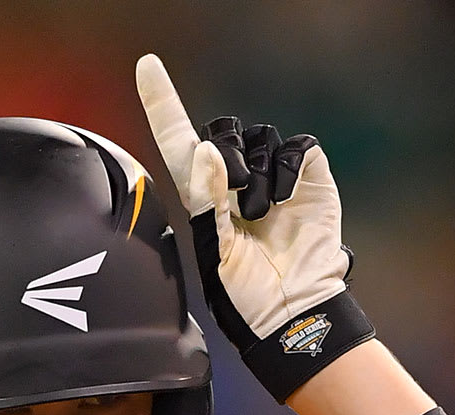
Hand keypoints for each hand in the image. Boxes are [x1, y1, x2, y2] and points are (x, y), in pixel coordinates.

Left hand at [135, 54, 374, 402]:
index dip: (162, 100)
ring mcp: (272, 174)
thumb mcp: (213, 252)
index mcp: (201, 193)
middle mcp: (234, 177)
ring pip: (260, 138)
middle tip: (236, 207)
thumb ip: (205, 203)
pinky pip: (297, 148)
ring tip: (262, 216)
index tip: (147, 64)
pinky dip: (290, 173)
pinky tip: (287, 202)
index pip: (177, 137)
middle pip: (222, 131)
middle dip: (227, 161)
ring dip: (259, 179)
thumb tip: (208, 152)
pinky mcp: (307, 175)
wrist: (292, 310)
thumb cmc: (243, 292)